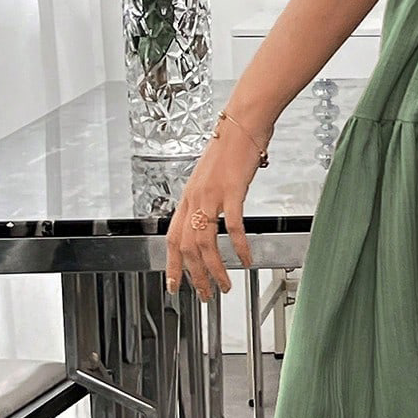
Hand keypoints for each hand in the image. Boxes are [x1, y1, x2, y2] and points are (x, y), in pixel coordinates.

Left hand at [165, 118, 263, 300]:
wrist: (243, 123)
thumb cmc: (231, 148)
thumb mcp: (211, 177)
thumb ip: (209, 199)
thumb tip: (214, 219)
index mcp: (188, 197)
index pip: (172, 238)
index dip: (172, 265)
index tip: (174, 286)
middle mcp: (195, 198)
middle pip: (187, 247)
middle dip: (196, 276)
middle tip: (206, 294)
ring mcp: (212, 194)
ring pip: (206, 242)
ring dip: (216, 268)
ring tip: (226, 284)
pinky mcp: (233, 189)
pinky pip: (233, 226)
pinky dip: (239, 246)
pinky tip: (246, 258)